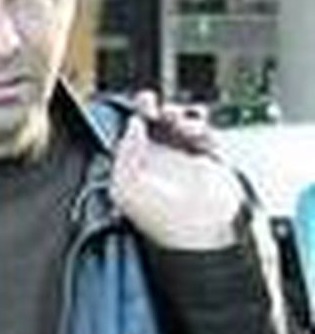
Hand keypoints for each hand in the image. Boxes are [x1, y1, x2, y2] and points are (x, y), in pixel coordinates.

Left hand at [111, 91, 242, 250]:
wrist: (201, 228)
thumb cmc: (161, 218)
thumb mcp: (125, 187)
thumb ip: (124, 152)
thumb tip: (132, 124)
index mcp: (133, 172)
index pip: (129, 137)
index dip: (133, 118)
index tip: (138, 107)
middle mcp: (157, 166)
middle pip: (154, 126)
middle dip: (156, 110)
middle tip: (156, 106)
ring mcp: (183, 162)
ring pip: (180, 125)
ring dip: (178, 115)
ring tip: (177, 119)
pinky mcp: (208, 159)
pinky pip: (204, 132)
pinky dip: (199, 125)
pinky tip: (195, 128)